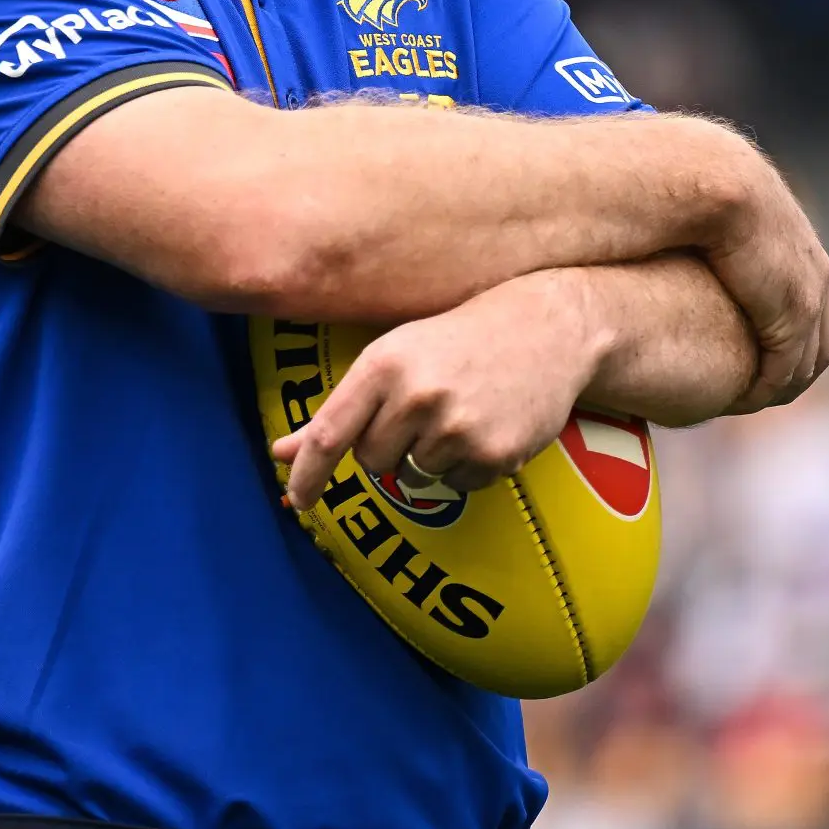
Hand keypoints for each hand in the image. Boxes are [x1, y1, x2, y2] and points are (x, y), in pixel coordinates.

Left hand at [270, 274, 600, 509]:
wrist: (546, 327)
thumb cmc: (457, 340)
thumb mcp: (394, 357)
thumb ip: (339, 411)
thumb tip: (282, 453)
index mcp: (384, 364)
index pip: (329, 435)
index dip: (306, 474)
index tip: (295, 501)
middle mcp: (417, 396)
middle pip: (371, 461)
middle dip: (386, 447)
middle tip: (420, 410)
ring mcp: (458, 427)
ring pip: (413, 477)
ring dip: (428, 457)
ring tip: (458, 412)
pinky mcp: (494, 453)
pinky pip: (456, 487)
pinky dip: (464, 467)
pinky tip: (484, 425)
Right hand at [697, 142, 828, 412]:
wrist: (705, 176)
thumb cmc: (685, 184)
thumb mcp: (705, 210)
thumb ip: (704, 235)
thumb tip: (680, 242)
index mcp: (797, 243)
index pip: (810, 297)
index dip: (786, 330)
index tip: (757, 352)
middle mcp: (814, 270)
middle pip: (819, 335)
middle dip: (794, 366)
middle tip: (760, 389)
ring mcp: (809, 293)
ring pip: (809, 359)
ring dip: (783, 385)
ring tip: (748, 401)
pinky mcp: (792, 313)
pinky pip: (787, 367)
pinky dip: (769, 387)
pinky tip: (742, 399)